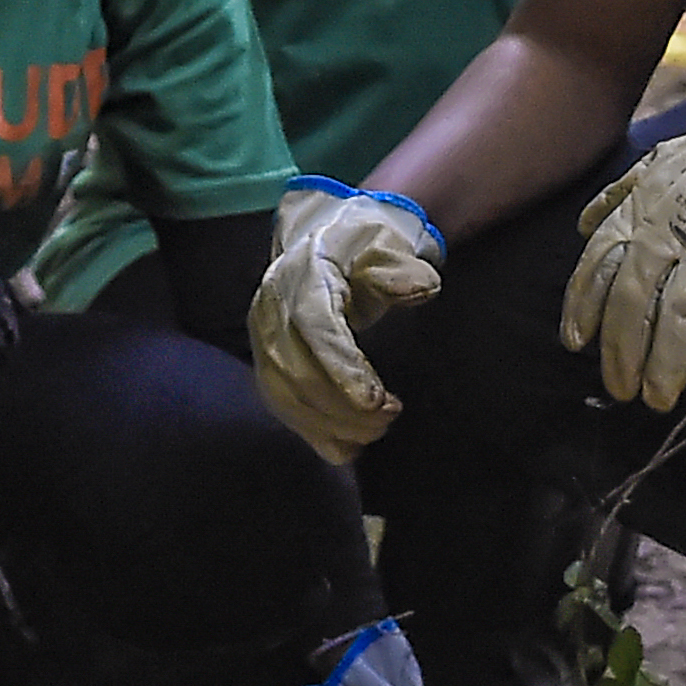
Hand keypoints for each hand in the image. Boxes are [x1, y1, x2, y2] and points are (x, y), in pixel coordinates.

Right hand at [248, 180, 443, 465]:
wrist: (322, 241)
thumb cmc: (361, 247)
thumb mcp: (385, 246)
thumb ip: (401, 269)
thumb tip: (421, 287)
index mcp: (302, 277)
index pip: (315, 328)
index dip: (342, 369)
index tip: (376, 400)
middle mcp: (272, 313)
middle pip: (297, 372)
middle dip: (344, 405)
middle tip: (391, 414)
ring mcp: (264, 343)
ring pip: (286, 398)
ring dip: (333, 424)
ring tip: (378, 429)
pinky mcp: (267, 367)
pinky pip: (283, 410)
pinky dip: (316, 433)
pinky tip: (351, 444)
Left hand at [560, 65, 685, 411]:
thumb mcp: (652, 161)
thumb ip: (615, 197)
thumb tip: (583, 227)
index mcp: (638, 215)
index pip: (595, 271)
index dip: (582, 311)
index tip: (576, 343)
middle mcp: (665, 240)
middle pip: (631, 309)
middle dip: (620, 355)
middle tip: (620, 389)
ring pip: (676, 328)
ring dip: (663, 371)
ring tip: (656, 400)